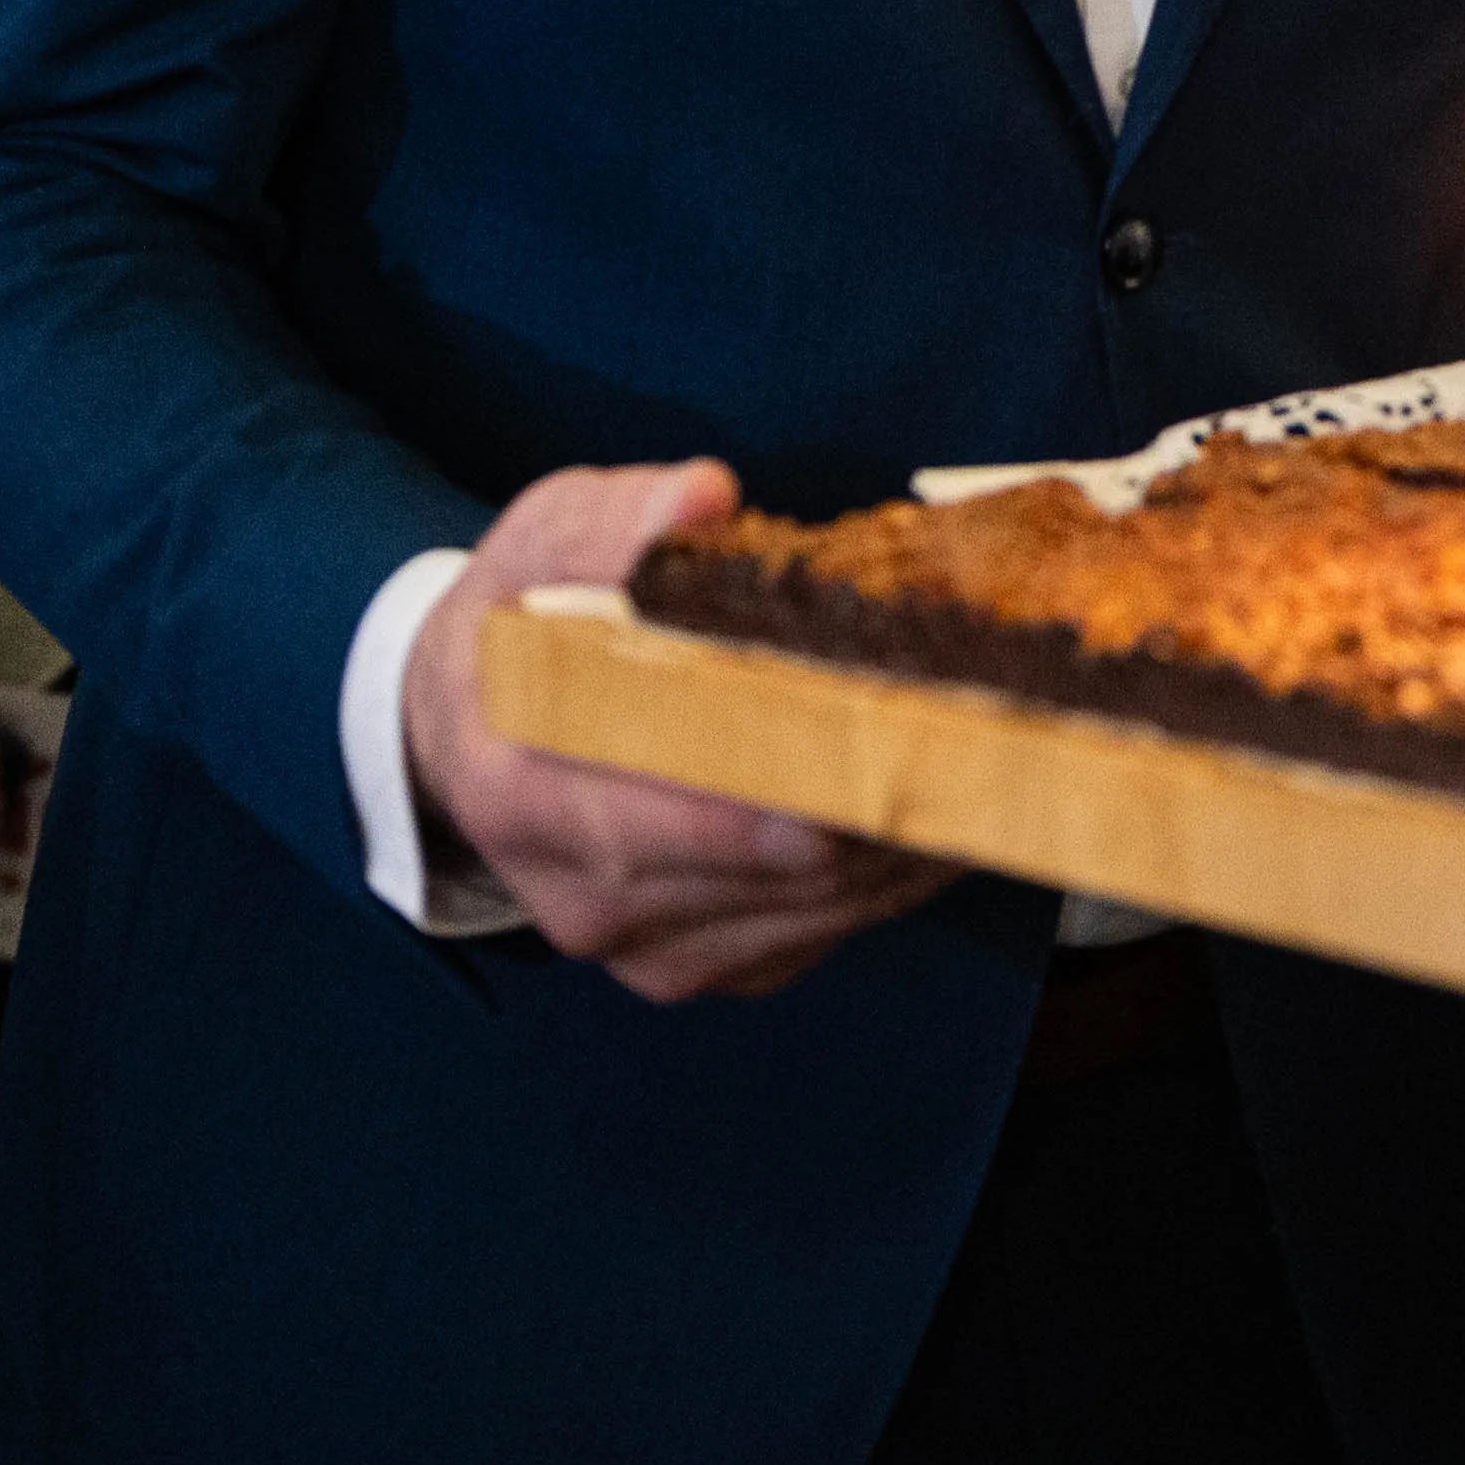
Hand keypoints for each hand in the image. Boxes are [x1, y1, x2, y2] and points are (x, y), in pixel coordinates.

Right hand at [409, 461, 957, 1003]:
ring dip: (917, 834)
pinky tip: (947, 794)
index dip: (797, 780)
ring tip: (998, 749)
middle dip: (891, 793)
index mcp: (525, 795)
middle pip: (781, 866)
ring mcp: (654, 948)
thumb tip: (701, 500)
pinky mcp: (713, 964)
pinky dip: (899, 869)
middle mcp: (588, 900)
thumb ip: (621, 518)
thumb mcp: (542, 538)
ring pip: (827, 907)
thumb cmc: (516, 627)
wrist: (465, 735)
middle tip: (993, 723)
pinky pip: (833, 929)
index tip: (892, 741)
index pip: (680, 811)